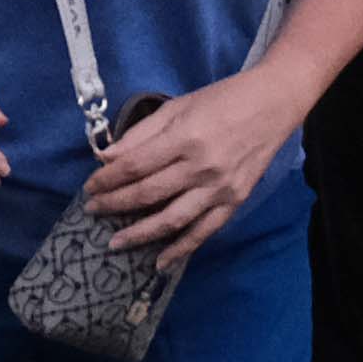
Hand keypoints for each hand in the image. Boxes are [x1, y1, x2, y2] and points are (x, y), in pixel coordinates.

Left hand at [85, 69, 299, 257]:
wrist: (272, 105)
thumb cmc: (221, 100)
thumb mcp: (178, 106)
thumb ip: (141, 133)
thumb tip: (106, 157)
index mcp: (185, 138)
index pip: (134, 166)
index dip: (107, 179)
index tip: (89, 187)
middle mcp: (201, 166)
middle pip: (148, 193)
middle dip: (115, 205)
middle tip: (93, 212)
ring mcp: (220, 188)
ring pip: (172, 219)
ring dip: (140, 234)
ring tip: (116, 243)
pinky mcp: (235, 200)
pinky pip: (204, 231)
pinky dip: (182, 249)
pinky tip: (160, 262)